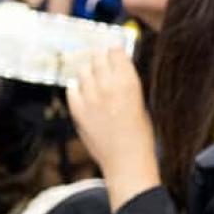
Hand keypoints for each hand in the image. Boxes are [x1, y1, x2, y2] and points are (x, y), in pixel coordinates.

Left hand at [64, 47, 157, 190]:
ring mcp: (90, 97)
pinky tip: (83, 91)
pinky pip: (72, 89)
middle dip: (100, 58)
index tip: (114, 53)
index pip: (116, 52)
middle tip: (102, 61)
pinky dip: (77, 87)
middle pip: (97, 57)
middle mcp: (107, 86)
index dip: (115, 52)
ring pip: (82, 70)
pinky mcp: (78, 110)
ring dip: (88, 71)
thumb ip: (127, 84)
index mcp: (128, 82)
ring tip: (93, 77)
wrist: (127, 161)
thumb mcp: (141, 103)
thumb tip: (116, 68)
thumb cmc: (141, 135)